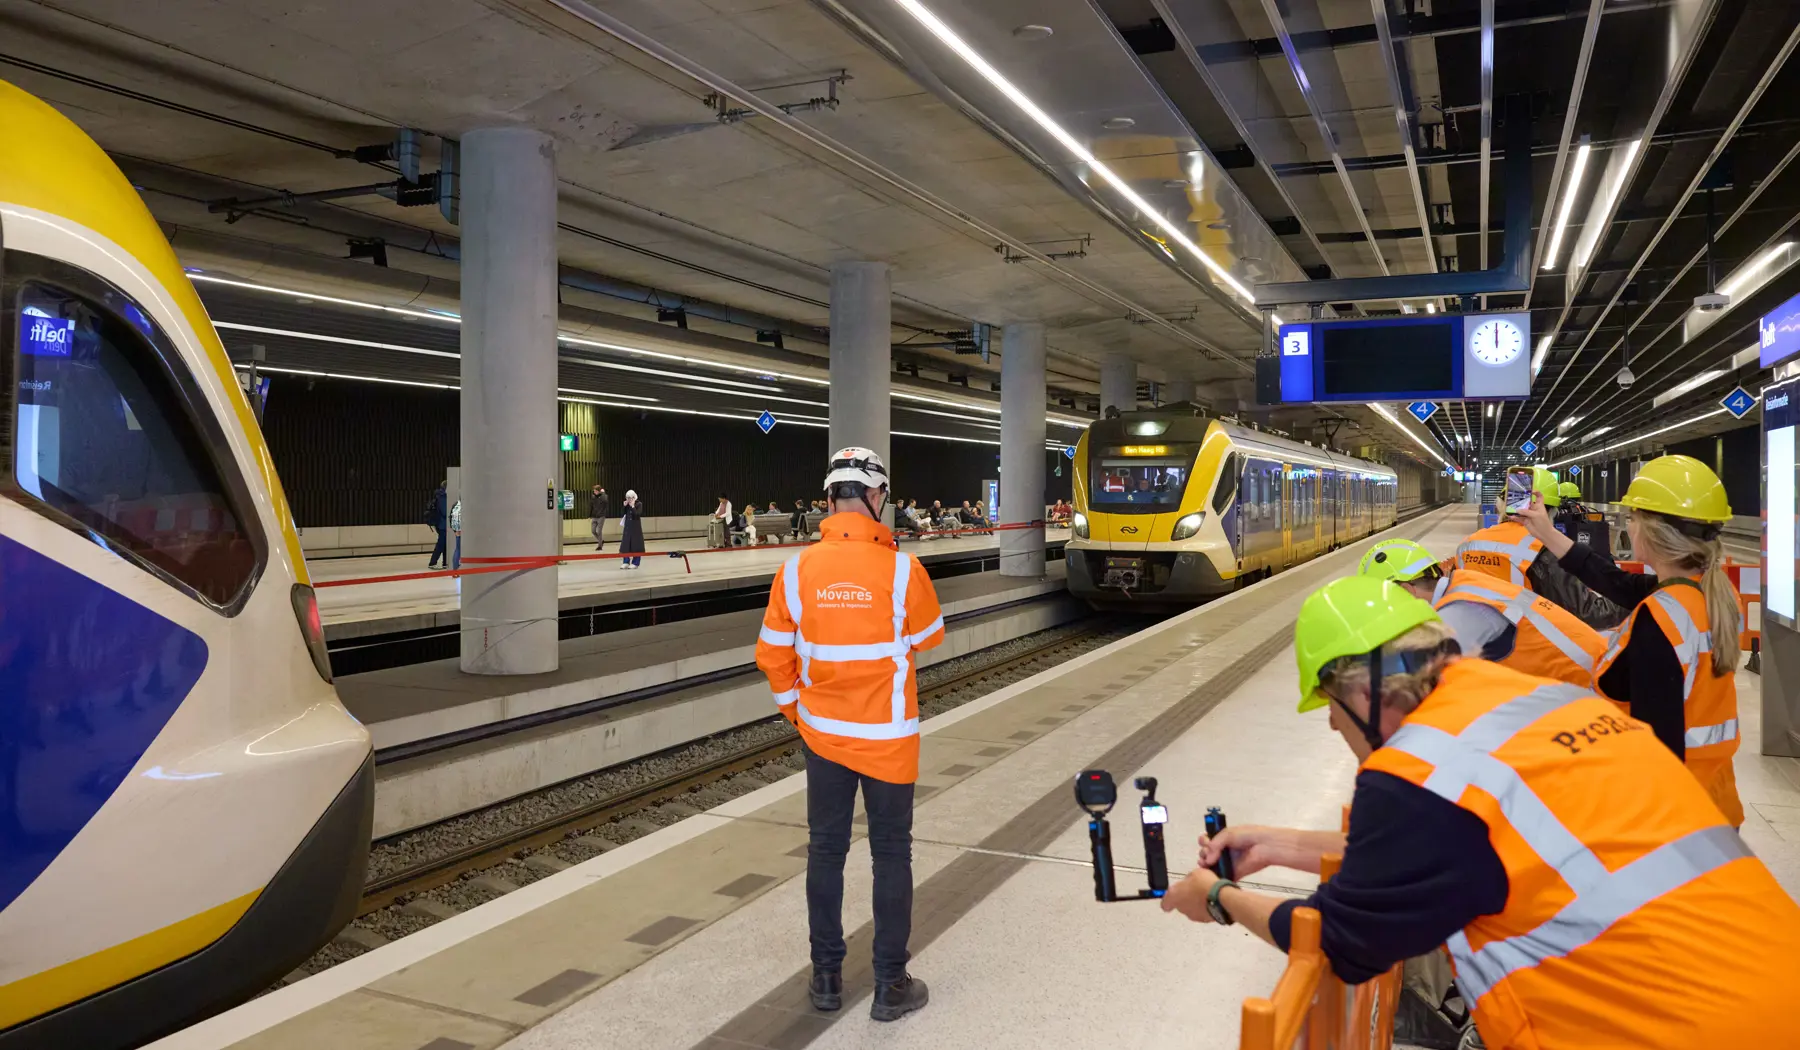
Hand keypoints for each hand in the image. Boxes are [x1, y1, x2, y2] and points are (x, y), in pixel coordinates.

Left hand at [1160, 866, 1218, 922]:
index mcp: (1174, 896)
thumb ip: (1188, 880)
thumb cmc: (1205, 884)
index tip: (1171, 896)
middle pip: (1179, 905)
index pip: (1165, 903)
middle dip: (1185, 898)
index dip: (1168, 900)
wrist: (1222, 898)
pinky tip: (1211, 900)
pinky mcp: (1204, 920)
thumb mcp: (1194, 873)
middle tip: (1193, 889)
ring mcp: (1193, 915)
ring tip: (1205, 894)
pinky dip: (1205, 908)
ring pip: (1191, 909)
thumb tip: (1190, 882)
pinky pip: (1202, 913)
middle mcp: (1182, 908)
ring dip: (1196, 903)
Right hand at [1197, 825, 1311, 877]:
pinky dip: (1215, 877)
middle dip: (1203, 852)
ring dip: (1205, 865)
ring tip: (1206, 863)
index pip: (1207, 840)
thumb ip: (1214, 845)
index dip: (1204, 841)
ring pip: (1212, 866)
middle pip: (1207, 853)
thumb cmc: (1249, 835)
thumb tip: (1206, 859)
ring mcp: (1229, 862)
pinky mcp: (1234, 873)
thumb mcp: (1228, 834)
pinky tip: (1211, 874)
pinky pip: (1222, 877)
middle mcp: (1225, 850)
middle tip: (1206, 853)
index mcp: (1224, 838)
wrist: (1265, 846)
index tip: (1205, 842)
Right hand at [1512, 493, 1555, 540]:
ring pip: (1521, 510)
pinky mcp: (1525, 521)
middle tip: (1513, 498)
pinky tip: (1510, 516)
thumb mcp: (1536, 515)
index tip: (1530, 491)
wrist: (1543, 533)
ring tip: (1509, 507)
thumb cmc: (1543, 522)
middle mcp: (1533, 509)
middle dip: (1521, 500)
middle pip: (1527, 503)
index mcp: (1538, 505)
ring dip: (1516, 509)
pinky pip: (1518, 518)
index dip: (1536, 492)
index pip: (1539, 496)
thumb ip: (1526, 512)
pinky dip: (1514, 517)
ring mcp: (1528, 515)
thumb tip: (1517, 510)